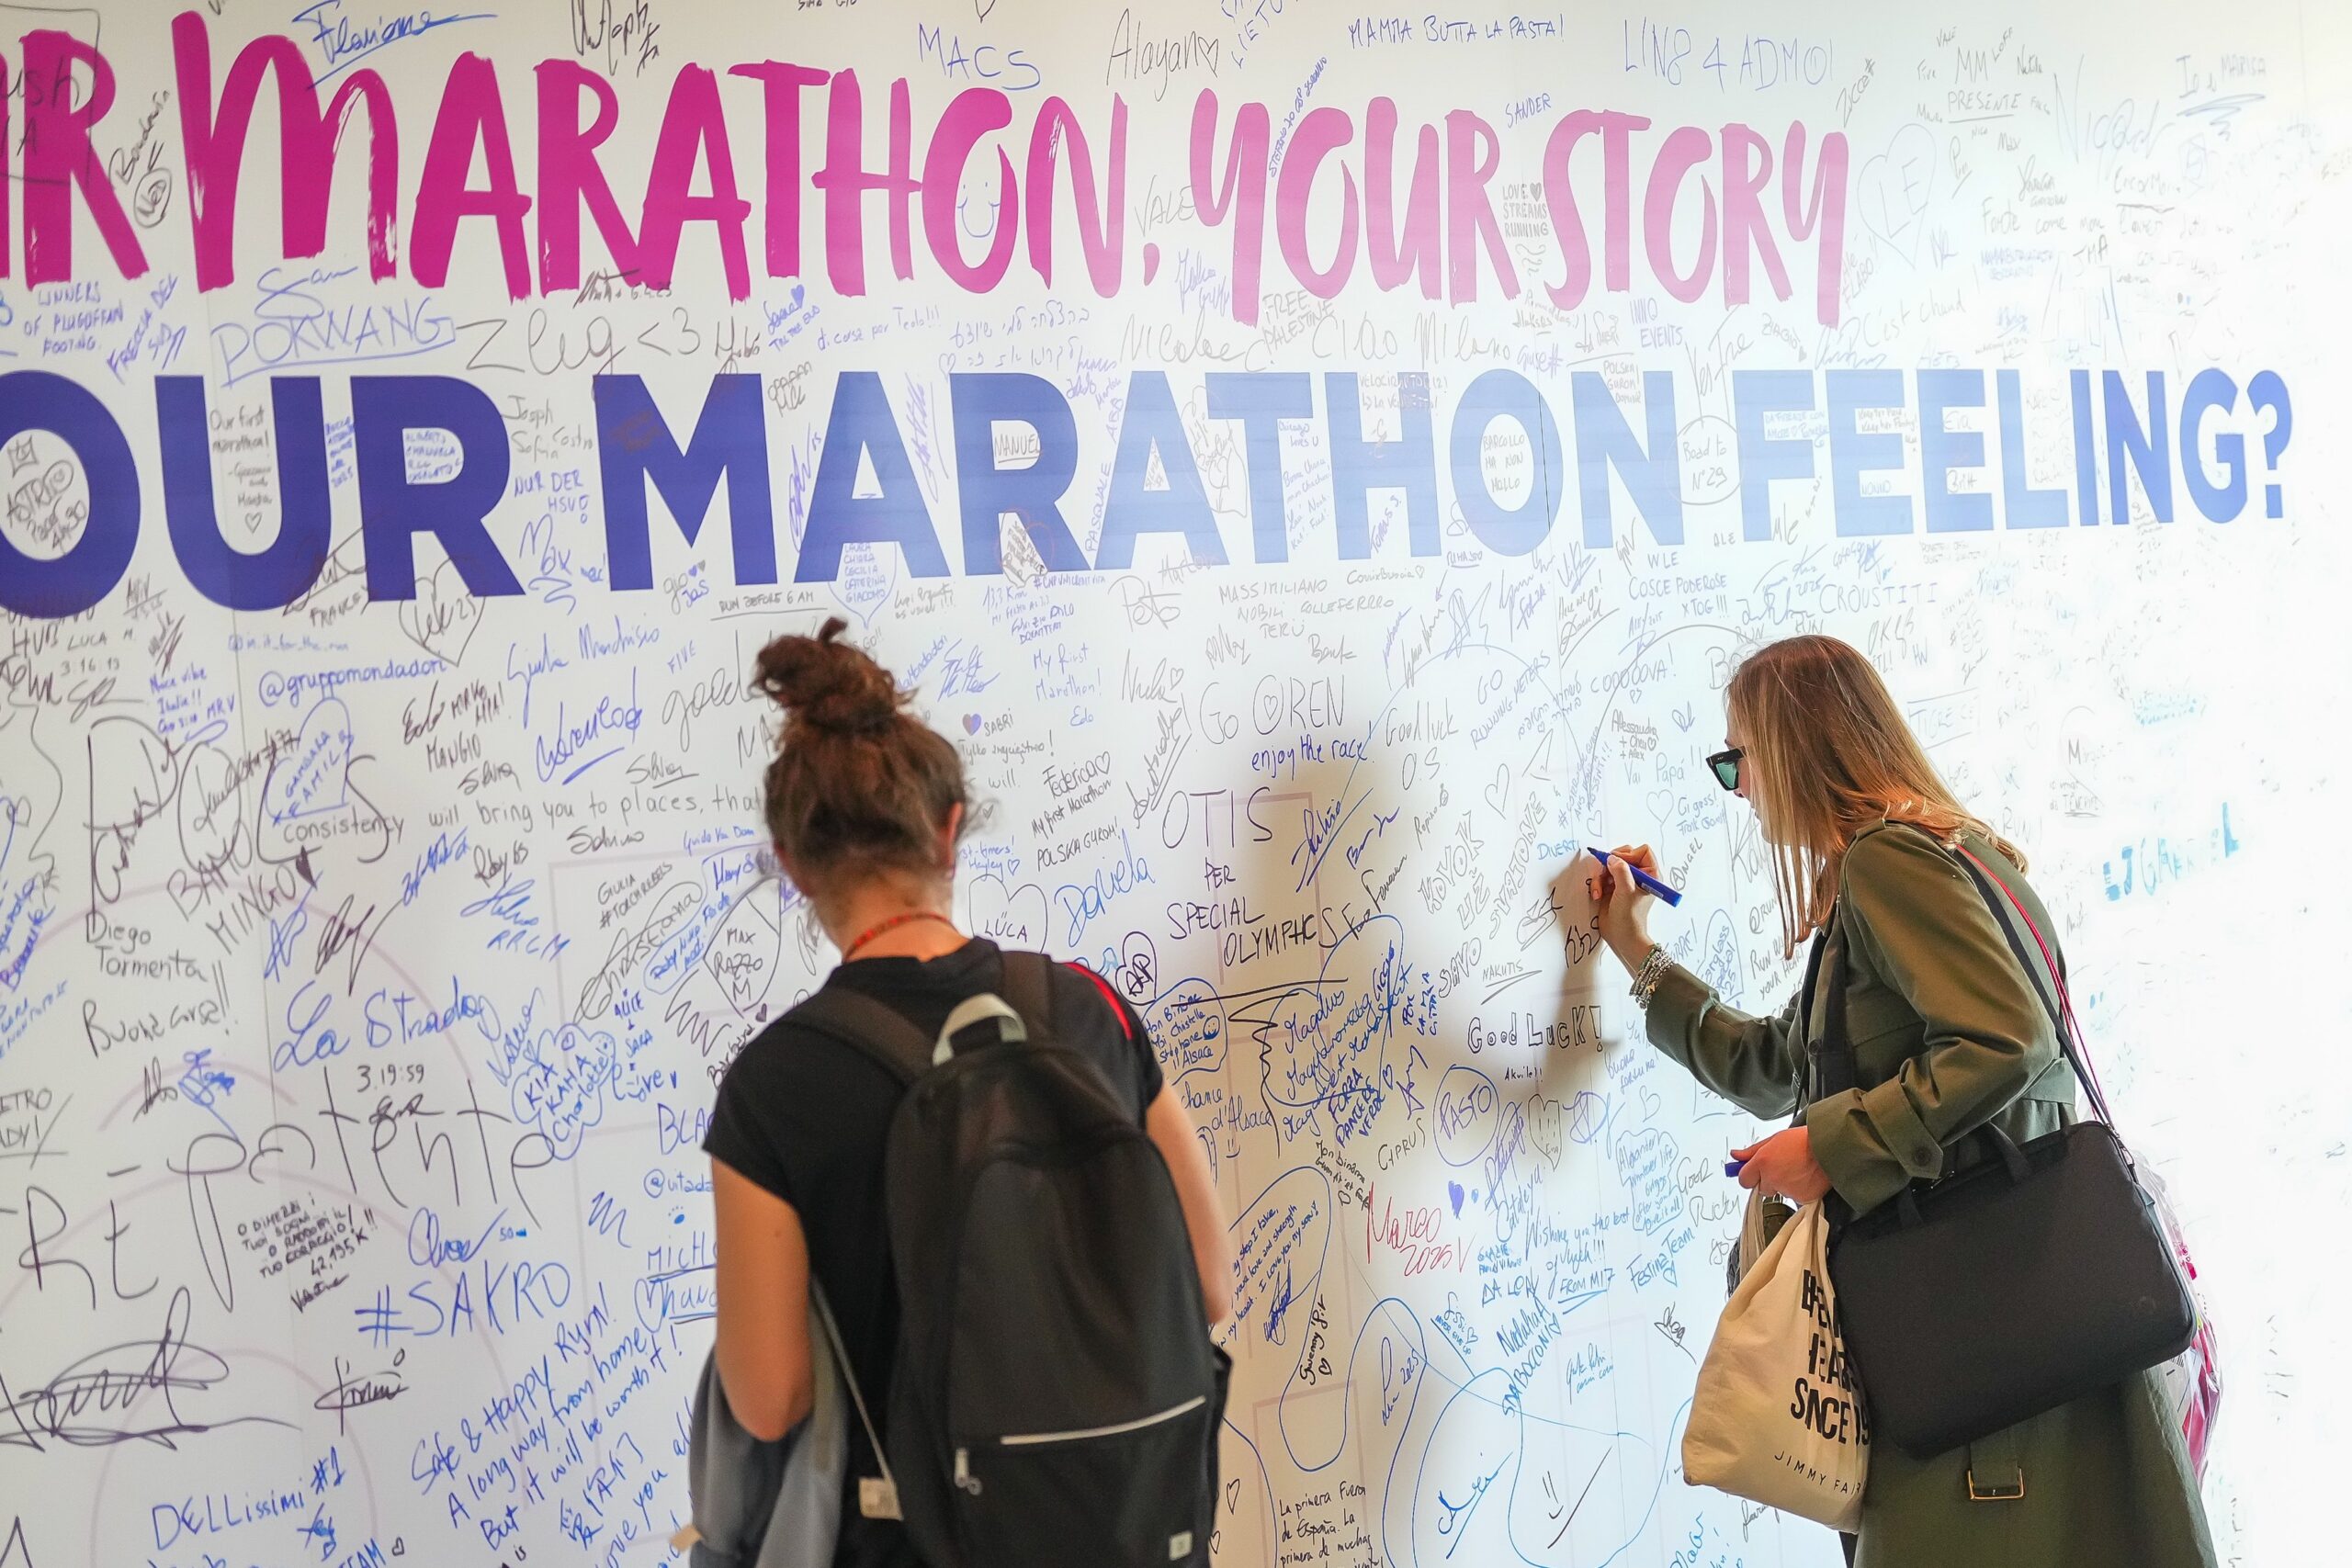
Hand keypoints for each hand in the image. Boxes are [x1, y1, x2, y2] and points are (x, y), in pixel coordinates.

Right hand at [1593, 843, 1659, 968]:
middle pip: (1623, 855)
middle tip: (1607, 873)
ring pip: (1609, 865)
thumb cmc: (1630, 917)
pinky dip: (1597, 884)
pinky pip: (1602, 876)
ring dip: (1601, 876)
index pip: (1642, 851)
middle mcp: (1638, 875)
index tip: (1619, 865)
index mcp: (1650, 874)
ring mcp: (1624, 881)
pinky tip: (1597, 895)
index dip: (1629, 855)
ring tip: (1600, 890)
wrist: (1621, 937)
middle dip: (1611, 864)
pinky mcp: (1612, 887)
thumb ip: (1620, 871)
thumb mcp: (1626, 891)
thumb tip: (1612, 858)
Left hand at [1730, 1127, 1832, 1204]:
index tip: (1754, 1172)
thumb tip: (1735, 1156)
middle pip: (1761, 1188)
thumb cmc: (1804, 1140)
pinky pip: (1794, 1197)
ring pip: (1779, 1192)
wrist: (1830, 1147)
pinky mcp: (1801, 1198)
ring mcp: (1787, 1190)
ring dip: (1785, 1185)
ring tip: (1798, 1169)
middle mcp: (1772, 1178)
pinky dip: (1799, 1190)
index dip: (1750, 1175)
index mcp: (1763, 1162)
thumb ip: (1752, 1151)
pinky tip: (1806, 1177)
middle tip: (1783, 1167)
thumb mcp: (1775, 1139)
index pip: (1744, 1179)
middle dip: (1768, 1180)